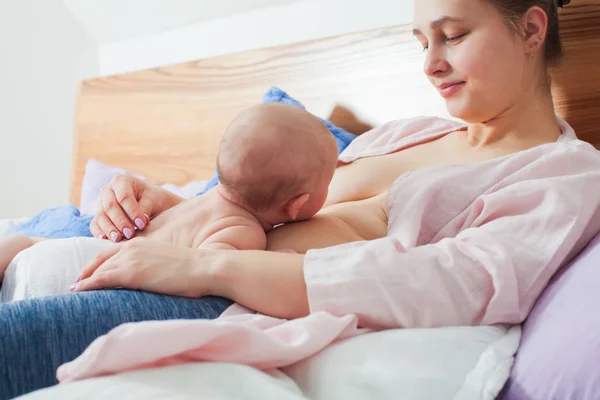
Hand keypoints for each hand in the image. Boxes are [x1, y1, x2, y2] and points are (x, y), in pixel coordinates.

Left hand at [72, 238, 214, 296]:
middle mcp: (133, 246)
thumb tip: (155, 277)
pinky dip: (87, 285)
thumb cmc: (195, 269)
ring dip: (84, 280)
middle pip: (101, 258)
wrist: (204, 268)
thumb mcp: (171, 261)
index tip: (91, 271)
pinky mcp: (130, 272)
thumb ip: (156, 264)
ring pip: (99, 269)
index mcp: (144, 242)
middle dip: (87, 270)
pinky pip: (100, 279)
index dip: (100, 261)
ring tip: (74, 290)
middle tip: (77, 282)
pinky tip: (78, 291)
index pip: (114, 251)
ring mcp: (130, 259)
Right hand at [90, 175, 183, 242]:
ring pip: (101, 215)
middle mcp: (108, 190)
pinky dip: (98, 232)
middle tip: (130, 234)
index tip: (142, 224)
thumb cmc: (153, 199)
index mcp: (122, 181)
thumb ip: (145, 207)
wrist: (151, 204)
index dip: (132, 211)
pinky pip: (95, 224)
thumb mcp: (153, 200)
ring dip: (109, 228)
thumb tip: (139, 221)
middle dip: (120, 221)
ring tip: (119, 239)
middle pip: (110, 206)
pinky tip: (104, 239)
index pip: (124, 196)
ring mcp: (101, 203)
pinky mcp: (99, 216)